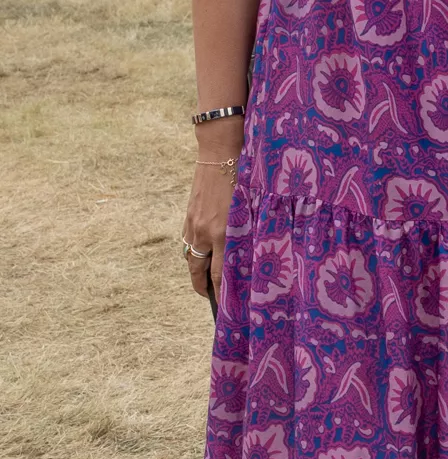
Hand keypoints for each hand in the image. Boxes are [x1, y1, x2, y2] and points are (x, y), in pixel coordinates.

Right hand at [182, 152, 239, 299]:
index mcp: (224, 234)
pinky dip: (192, 252)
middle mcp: (205, 233)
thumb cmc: (243, 179)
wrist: (219, 153)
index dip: (220, 293)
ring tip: (203, 280)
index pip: (218, 274)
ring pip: (190, 257)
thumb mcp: (250, 210)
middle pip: (198, 271)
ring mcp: (193, 224)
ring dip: (195, 271)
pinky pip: (187, 241)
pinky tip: (200, 255)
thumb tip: (247, 255)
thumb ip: (246, 233)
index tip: (225, 306)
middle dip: (202, 288)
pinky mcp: (189, 215)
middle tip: (209, 298)